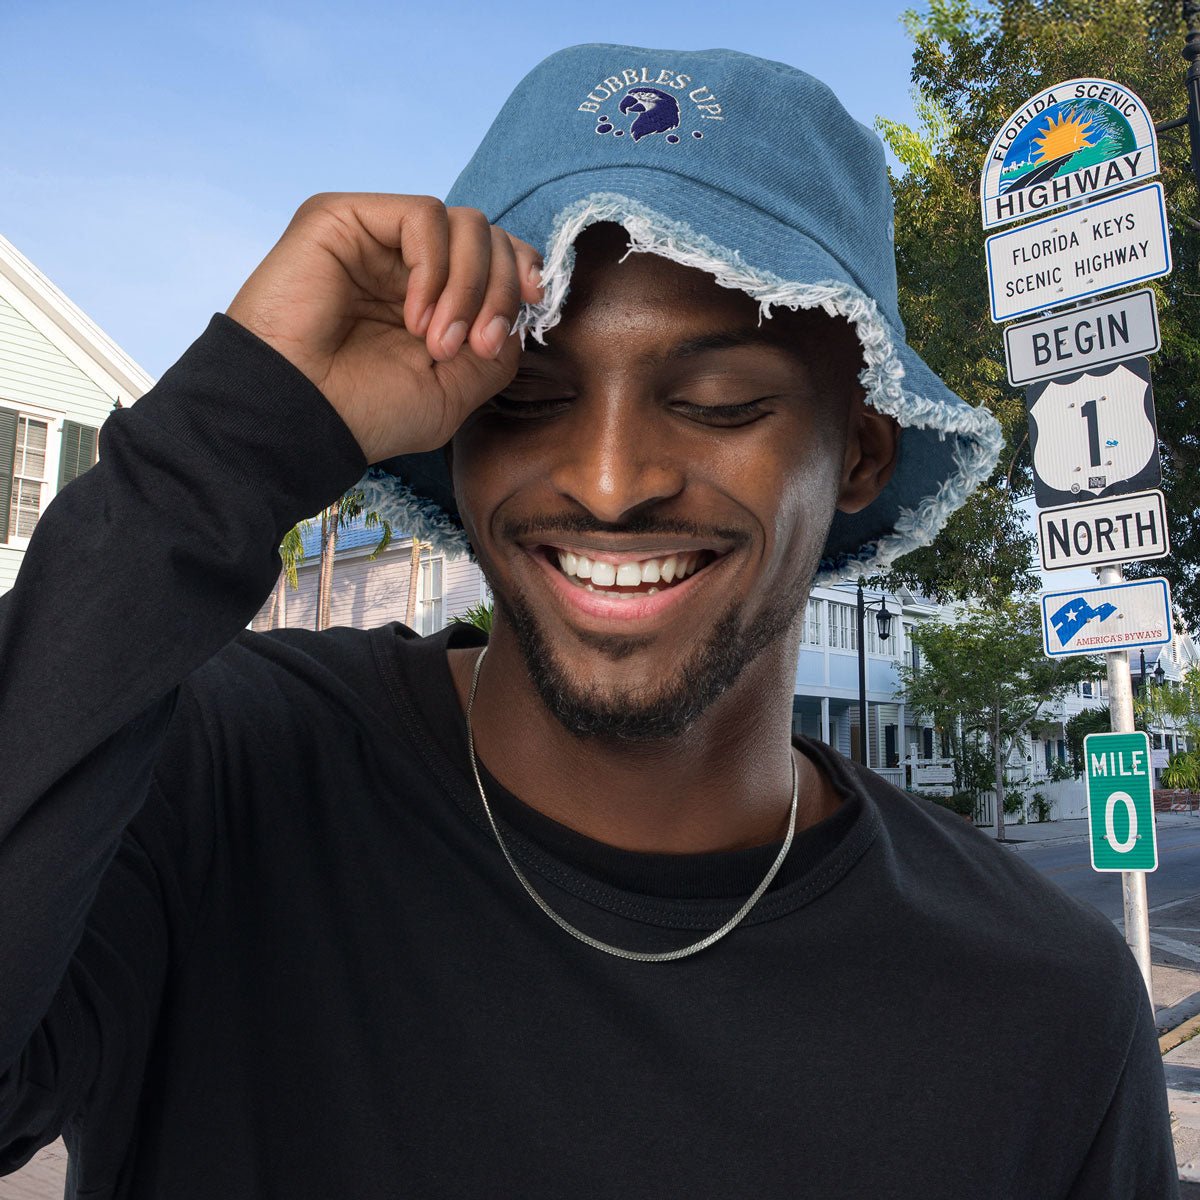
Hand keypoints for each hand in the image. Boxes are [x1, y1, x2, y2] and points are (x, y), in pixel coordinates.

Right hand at [225, 193, 544, 462]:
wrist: (299, 417)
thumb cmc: (365, 413)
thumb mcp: (453, 391)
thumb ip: (496, 348)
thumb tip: (520, 310)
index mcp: (429, 300)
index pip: (495, 257)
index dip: (523, 273)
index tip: (536, 306)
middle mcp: (403, 265)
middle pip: (488, 236)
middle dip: (501, 290)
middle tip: (478, 344)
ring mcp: (374, 240)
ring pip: (463, 223)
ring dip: (469, 286)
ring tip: (439, 341)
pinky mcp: (343, 218)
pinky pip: (423, 216)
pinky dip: (435, 267)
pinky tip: (413, 315)